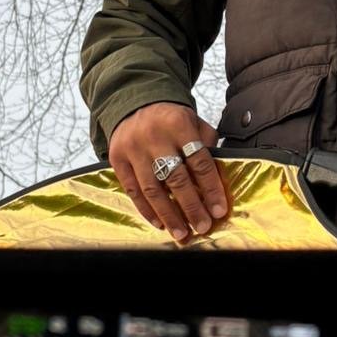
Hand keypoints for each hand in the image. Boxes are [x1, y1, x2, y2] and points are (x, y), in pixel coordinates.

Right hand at [108, 101, 229, 239]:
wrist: (134, 103)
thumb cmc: (171, 119)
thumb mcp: (193, 122)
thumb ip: (206, 145)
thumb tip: (217, 180)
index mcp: (179, 124)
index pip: (199, 161)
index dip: (211, 188)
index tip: (219, 210)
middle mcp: (154, 136)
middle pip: (176, 178)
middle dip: (191, 207)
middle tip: (202, 226)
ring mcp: (133, 148)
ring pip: (152, 189)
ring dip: (168, 215)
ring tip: (181, 233)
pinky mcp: (117, 158)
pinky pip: (132, 190)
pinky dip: (146, 210)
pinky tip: (159, 223)